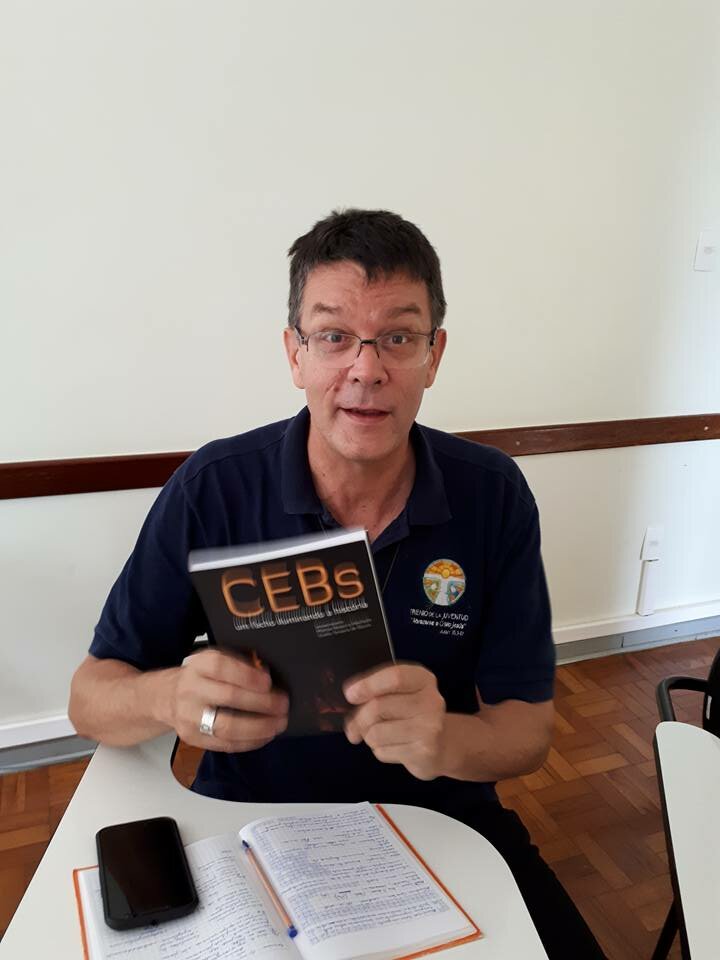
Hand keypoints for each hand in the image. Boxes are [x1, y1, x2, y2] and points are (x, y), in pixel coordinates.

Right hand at [168, 648, 288, 752]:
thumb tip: (266, 674)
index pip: (221, 667)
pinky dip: (249, 741)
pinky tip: (264, 735)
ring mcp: (190, 717)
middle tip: (282, 705)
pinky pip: (225, 744)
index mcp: (199, 666)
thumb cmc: (201, 677)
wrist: (167, 697)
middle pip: (229, 697)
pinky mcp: (193, 738)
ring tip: (278, 723)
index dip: (247, 675)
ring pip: (227, 726)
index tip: (269, 682)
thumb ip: (239, 664)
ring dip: (259, 727)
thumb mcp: (215, 660)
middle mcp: (191, 690)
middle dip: (262, 703)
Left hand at [343, 664, 446, 779]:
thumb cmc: (411, 714)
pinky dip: (380, 751)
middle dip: (359, 718)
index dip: (368, 685)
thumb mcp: (400, 693)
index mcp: (423, 679)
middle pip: (378, 707)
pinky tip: (394, 747)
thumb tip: (351, 696)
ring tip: (380, 736)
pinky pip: (383, 751)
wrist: (441, 746)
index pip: (395, 677)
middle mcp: (431, 701)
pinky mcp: (424, 752)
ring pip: (376, 732)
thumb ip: (377, 690)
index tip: (350, 694)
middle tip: (354, 726)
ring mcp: (430, 727)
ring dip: (368, 737)